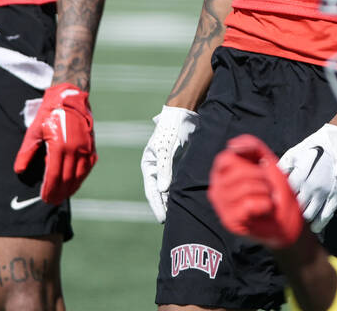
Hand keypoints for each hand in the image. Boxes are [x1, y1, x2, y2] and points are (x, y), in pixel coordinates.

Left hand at [13, 83, 96, 204]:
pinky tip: (74, 183)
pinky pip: (87, 167)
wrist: (70, 98)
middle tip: (52, 201)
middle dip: (59, 192)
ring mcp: (85, 148)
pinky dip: (81, 178)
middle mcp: (74, 149)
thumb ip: (26, 152)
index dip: (49, 189)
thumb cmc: (49, 114)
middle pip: (67, 179)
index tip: (44, 198)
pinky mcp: (91, 146)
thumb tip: (19, 171)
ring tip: (62, 196)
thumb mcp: (34, 131)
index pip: (54, 175)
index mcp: (59, 146)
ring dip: (71, 188)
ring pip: (79, 175)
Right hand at [141, 105, 199, 222]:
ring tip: (179, 216)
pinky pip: (178, 182)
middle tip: (171, 223)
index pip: (152, 190)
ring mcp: (168, 166)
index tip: (163, 219)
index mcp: (149, 164)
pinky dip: (180, 192)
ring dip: (172, 201)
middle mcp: (157, 168)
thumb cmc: (172, 129)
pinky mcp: (179, 164)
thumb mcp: (167, 148)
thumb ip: (165, 168)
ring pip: (169, 189)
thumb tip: (163, 189)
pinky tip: (186, 200)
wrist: (183, 114)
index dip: (157, 205)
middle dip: (164, 207)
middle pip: (160, 192)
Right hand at [209, 134, 303, 248]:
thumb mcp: (267, 161)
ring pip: (245, 187)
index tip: (260, 167)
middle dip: (261, 177)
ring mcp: (221, 206)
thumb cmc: (274, 190)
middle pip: (239, 171)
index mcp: (222, 174)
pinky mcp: (230, 220)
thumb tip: (231, 145)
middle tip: (266, 187)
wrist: (287, 219)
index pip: (225, 158)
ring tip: (266, 198)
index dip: (247, 160)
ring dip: (265, 191)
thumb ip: (251, 146)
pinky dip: (265, 204)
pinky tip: (265, 208)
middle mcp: (217, 189)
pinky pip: (249, 203)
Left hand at [277, 123, 336, 232]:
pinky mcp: (335, 194)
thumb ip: (282, 166)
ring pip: (311, 214)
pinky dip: (320, 222)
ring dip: (304, 220)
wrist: (334, 143)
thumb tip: (268, 174)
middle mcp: (312, 186)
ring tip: (298, 224)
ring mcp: (324, 192)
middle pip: (297, 208)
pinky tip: (315, 228)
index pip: (287, 196)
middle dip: (291, 213)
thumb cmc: (311, 147)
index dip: (280, 203)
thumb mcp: (294, 153)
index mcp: (300, 176)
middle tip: (286, 218)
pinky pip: (328, 213)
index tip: (276, 206)